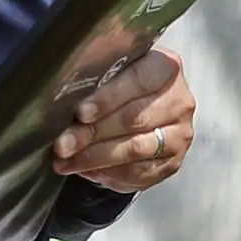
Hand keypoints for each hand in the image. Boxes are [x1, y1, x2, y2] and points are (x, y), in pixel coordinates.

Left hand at [53, 47, 192, 191]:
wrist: (140, 103)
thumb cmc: (117, 83)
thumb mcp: (110, 70)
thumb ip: (95, 76)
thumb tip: (60, 97)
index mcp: (165, 68)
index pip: (138, 81)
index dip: (108, 98)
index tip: (80, 113)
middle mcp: (178, 101)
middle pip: (133, 119)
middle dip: (92, 133)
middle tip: (62, 144)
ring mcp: (179, 134)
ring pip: (136, 148)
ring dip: (95, 157)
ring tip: (65, 160)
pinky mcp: (173, 161)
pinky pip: (140, 172)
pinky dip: (109, 173)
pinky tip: (85, 170)